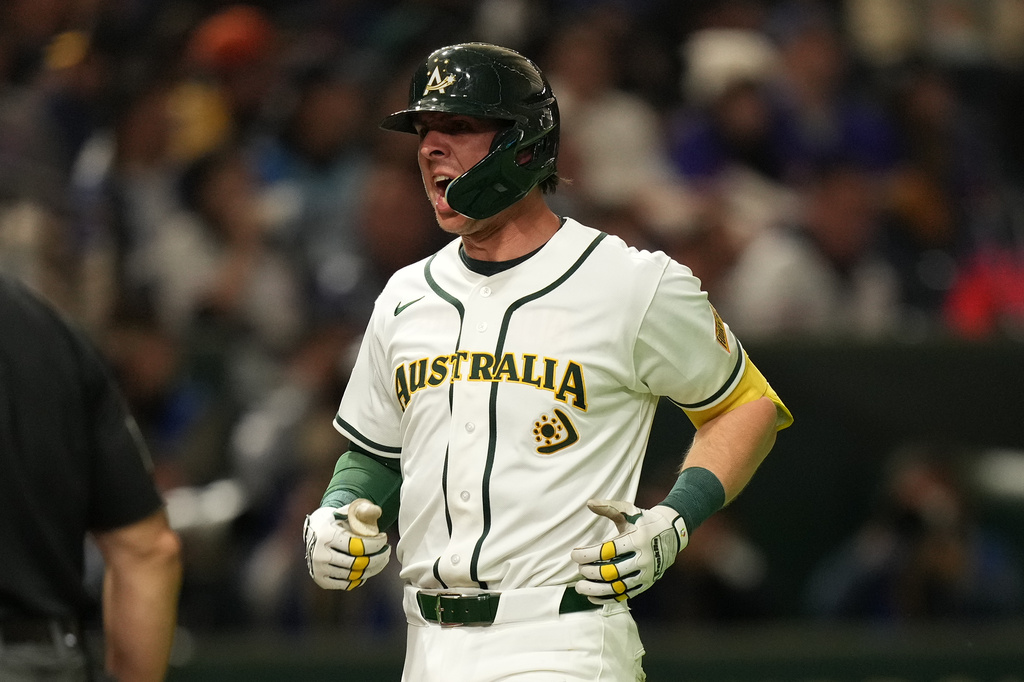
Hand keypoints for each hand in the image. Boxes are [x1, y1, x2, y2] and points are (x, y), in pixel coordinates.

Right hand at [303, 499, 390, 589]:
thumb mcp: (347, 510)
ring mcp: (319, 569)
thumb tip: (378, 512)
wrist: (313, 530)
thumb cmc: (336, 519)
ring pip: (353, 575)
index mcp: (327, 535)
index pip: (358, 545)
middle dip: (377, 558)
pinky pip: (346, 584)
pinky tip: (367, 570)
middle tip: (386, 551)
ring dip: (372, 569)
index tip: (384, 538)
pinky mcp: (321, 580)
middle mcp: (320, 554)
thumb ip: (363, 509)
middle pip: (357, 563)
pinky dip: (360, 579)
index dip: (375, 544)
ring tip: (381, 560)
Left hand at [571, 499, 687, 602]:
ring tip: (580, 587)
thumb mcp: (629, 510)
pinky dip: (607, 598)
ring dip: (596, 589)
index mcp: (637, 540)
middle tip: (578, 570)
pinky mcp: (646, 584)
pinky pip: (625, 595)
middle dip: (591, 572)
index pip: (607, 551)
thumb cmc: (644, 521)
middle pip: (612, 571)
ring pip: (618, 587)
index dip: (588, 554)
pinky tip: (592, 597)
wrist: (672, 533)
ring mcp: (646, 574)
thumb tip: (589, 503)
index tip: (574, 554)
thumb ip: (609, 507)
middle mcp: (643, 559)